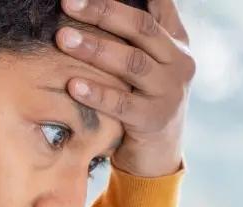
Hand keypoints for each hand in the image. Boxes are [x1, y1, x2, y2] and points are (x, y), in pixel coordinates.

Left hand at [56, 0, 195, 177]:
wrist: (159, 154)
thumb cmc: (144, 99)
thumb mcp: (152, 63)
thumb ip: (144, 30)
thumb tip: (116, 1)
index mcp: (177, 43)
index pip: (154, 9)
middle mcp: (179, 63)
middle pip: (141, 28)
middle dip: (102, 12)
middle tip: (68, 3)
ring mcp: (169, 93)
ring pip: (132, 63)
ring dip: (95, 49)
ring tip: (63, 38)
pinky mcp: (154, 121)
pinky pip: (122, 104)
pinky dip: (97, 93)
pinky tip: (72, 84)